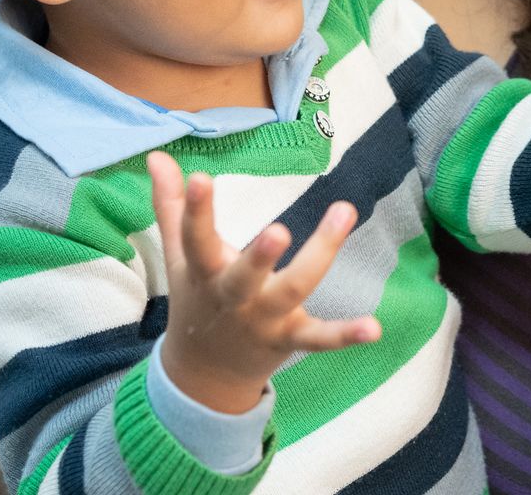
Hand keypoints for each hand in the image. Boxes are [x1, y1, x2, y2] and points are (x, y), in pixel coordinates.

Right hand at [147, 152, 380, 413]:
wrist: (204, 373)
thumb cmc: (197, 298)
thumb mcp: (180, 256)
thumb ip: (171, 206)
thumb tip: (156, 156)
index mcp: (204, 272)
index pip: (195, 239)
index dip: (195, 211)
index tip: (199, 177)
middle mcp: (233, 297)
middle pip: (245, 276)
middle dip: (260, 256)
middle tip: (278, 229)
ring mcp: (264, 321)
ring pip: (293, 290)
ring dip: (319, 256)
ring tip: (343, 212)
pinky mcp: (290, 339)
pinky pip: (320, 338)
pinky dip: (346, 335)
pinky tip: (374, 327)